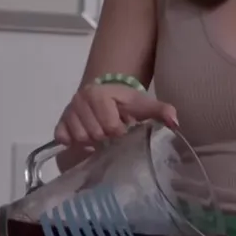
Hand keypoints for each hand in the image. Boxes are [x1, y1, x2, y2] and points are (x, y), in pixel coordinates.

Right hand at [53, 83, 177, 146]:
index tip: (123, 130)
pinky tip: (85, 141)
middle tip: (111, 135)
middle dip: (104, 138)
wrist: (106, 94)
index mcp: (98, 93)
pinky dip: (74, 143)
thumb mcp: (143, 105)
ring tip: (100, 137)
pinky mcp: (60, 121)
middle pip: (92, 133)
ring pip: (78, 138)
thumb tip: (175, 122)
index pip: (109, 125)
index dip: (118, 132)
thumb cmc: (126, 102)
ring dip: (91, 141)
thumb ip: (161, 111)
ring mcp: (68, 111)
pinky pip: (63, 138)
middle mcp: (79, 99)